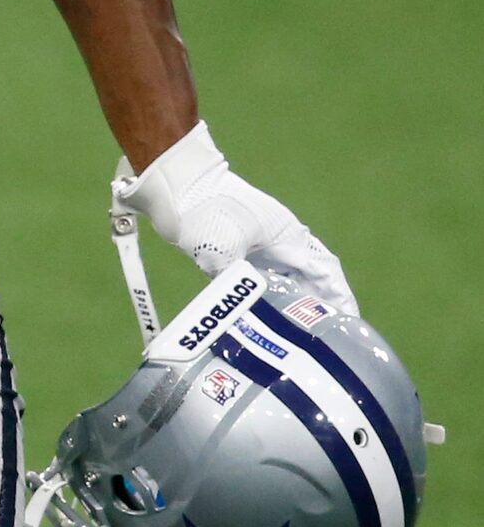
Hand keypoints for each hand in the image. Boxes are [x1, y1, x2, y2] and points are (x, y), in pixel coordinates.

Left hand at [115, 122, 357, 314]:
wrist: (176, 185)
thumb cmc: (206, 210)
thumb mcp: (221, 251)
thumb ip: (234, 283)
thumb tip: (238, 313)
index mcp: (290, 237)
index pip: (326, 273)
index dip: (339, 300)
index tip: (350, 326)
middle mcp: (281, 243)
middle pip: (309, 281)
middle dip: (318, 308)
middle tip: (324, 340)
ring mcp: (260, 247)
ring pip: (286, 282)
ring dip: (292, 306)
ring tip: (299, 337)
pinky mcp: (239, 252)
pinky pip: (262, 282)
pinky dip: (267, 300)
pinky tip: (266, 320)